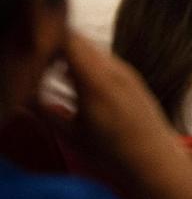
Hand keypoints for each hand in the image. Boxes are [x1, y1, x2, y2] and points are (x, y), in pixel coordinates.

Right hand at [46, 33, 191, 198]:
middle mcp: (114, 69)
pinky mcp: (134, 77)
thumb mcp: (71, 135)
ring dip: (74, 58)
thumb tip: (30, 98)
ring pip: (93, 50)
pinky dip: (89, 65)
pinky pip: (106, 60)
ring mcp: (127, 71)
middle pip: (81, 42)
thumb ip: (47, 112)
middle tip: (44, 70)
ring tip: (59, 77)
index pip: (70, 41)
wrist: (153, 157)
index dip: (50, 45)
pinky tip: (81, 84)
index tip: (39, 62)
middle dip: (58, 50)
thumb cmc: (111, 151)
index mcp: (96, 80)